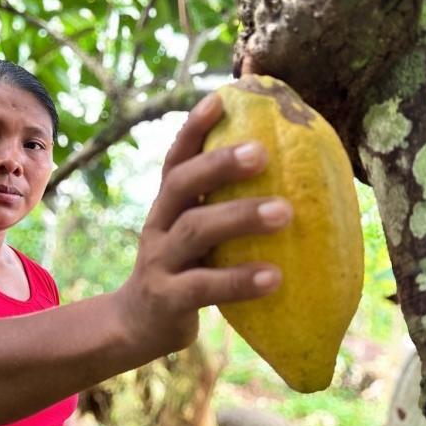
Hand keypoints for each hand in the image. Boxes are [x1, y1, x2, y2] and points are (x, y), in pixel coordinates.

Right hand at [116, 93, 292, 356]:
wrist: (136, 326)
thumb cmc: (182, 272)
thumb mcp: (191, 238)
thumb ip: (219, 212)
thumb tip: (289, 184)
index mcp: (166, 207)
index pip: (175, 160)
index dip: (194, 129)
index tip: (220, 99)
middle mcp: (158, 226)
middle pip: (181, 184)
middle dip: (219, 164)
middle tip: (263, 152)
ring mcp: (159, 262)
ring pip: (195, 231)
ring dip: (240, 217)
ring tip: (285, 212)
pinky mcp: (167, 299)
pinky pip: (204, 287)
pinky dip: (239, 280)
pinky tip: (274, 276)